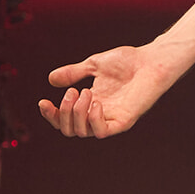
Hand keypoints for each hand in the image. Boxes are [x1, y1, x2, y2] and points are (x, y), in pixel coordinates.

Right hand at [38, 45, 173, 138]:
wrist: (151, 60)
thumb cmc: (128, 62)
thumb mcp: (93, 65)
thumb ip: (73, 73)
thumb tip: (51, 80)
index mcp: (91, 103)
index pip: (66, 120)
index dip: (51, 116)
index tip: (43, 101)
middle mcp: (100, 114)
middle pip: (71, 130)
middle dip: (62, 113)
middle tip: (72, 92)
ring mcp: (112, 118)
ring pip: (84, 132)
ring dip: (77, 113)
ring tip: (86, 92)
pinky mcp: (125, 120)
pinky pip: (103, 132)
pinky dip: (94, 120)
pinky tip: (96, 102)